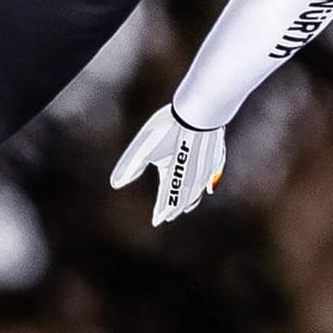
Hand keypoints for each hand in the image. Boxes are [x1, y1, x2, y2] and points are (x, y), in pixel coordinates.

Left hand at [109, 105, 225, 225]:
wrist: (201, 110)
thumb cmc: (169, 127)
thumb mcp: (144, 146)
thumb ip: (131, 166)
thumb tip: (115, 184)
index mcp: (175, 176)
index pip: (166, 199)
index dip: (161, 211)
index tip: (156, 222)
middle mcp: (193, 177)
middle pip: (184, 198)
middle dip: (175, 207)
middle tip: (168, 217)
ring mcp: (207, 168)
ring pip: (199, 190)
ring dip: (191, 199)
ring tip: (187, 206)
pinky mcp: (216, 156)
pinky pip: (213, 177)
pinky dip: (208, 185)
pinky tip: (210, 188)